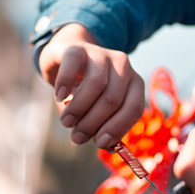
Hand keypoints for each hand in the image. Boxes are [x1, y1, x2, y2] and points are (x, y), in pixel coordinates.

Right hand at [38, 23, 145, 149]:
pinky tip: (59, 96)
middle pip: (113, 99)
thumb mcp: (98, 108)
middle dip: (93, 123)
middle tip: (76, 137)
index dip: (118, 128)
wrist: (66, 58)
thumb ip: (104, 126)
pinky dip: (66, 83)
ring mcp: (101, 54)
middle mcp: (123, 66)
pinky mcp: (78, 48)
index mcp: (134, 83)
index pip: (134, 108)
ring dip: (79, 108)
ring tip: (66, 122)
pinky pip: (73, 64)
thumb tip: (106, 145)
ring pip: (96, 83)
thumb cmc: (85, 90)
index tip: (100, 143)